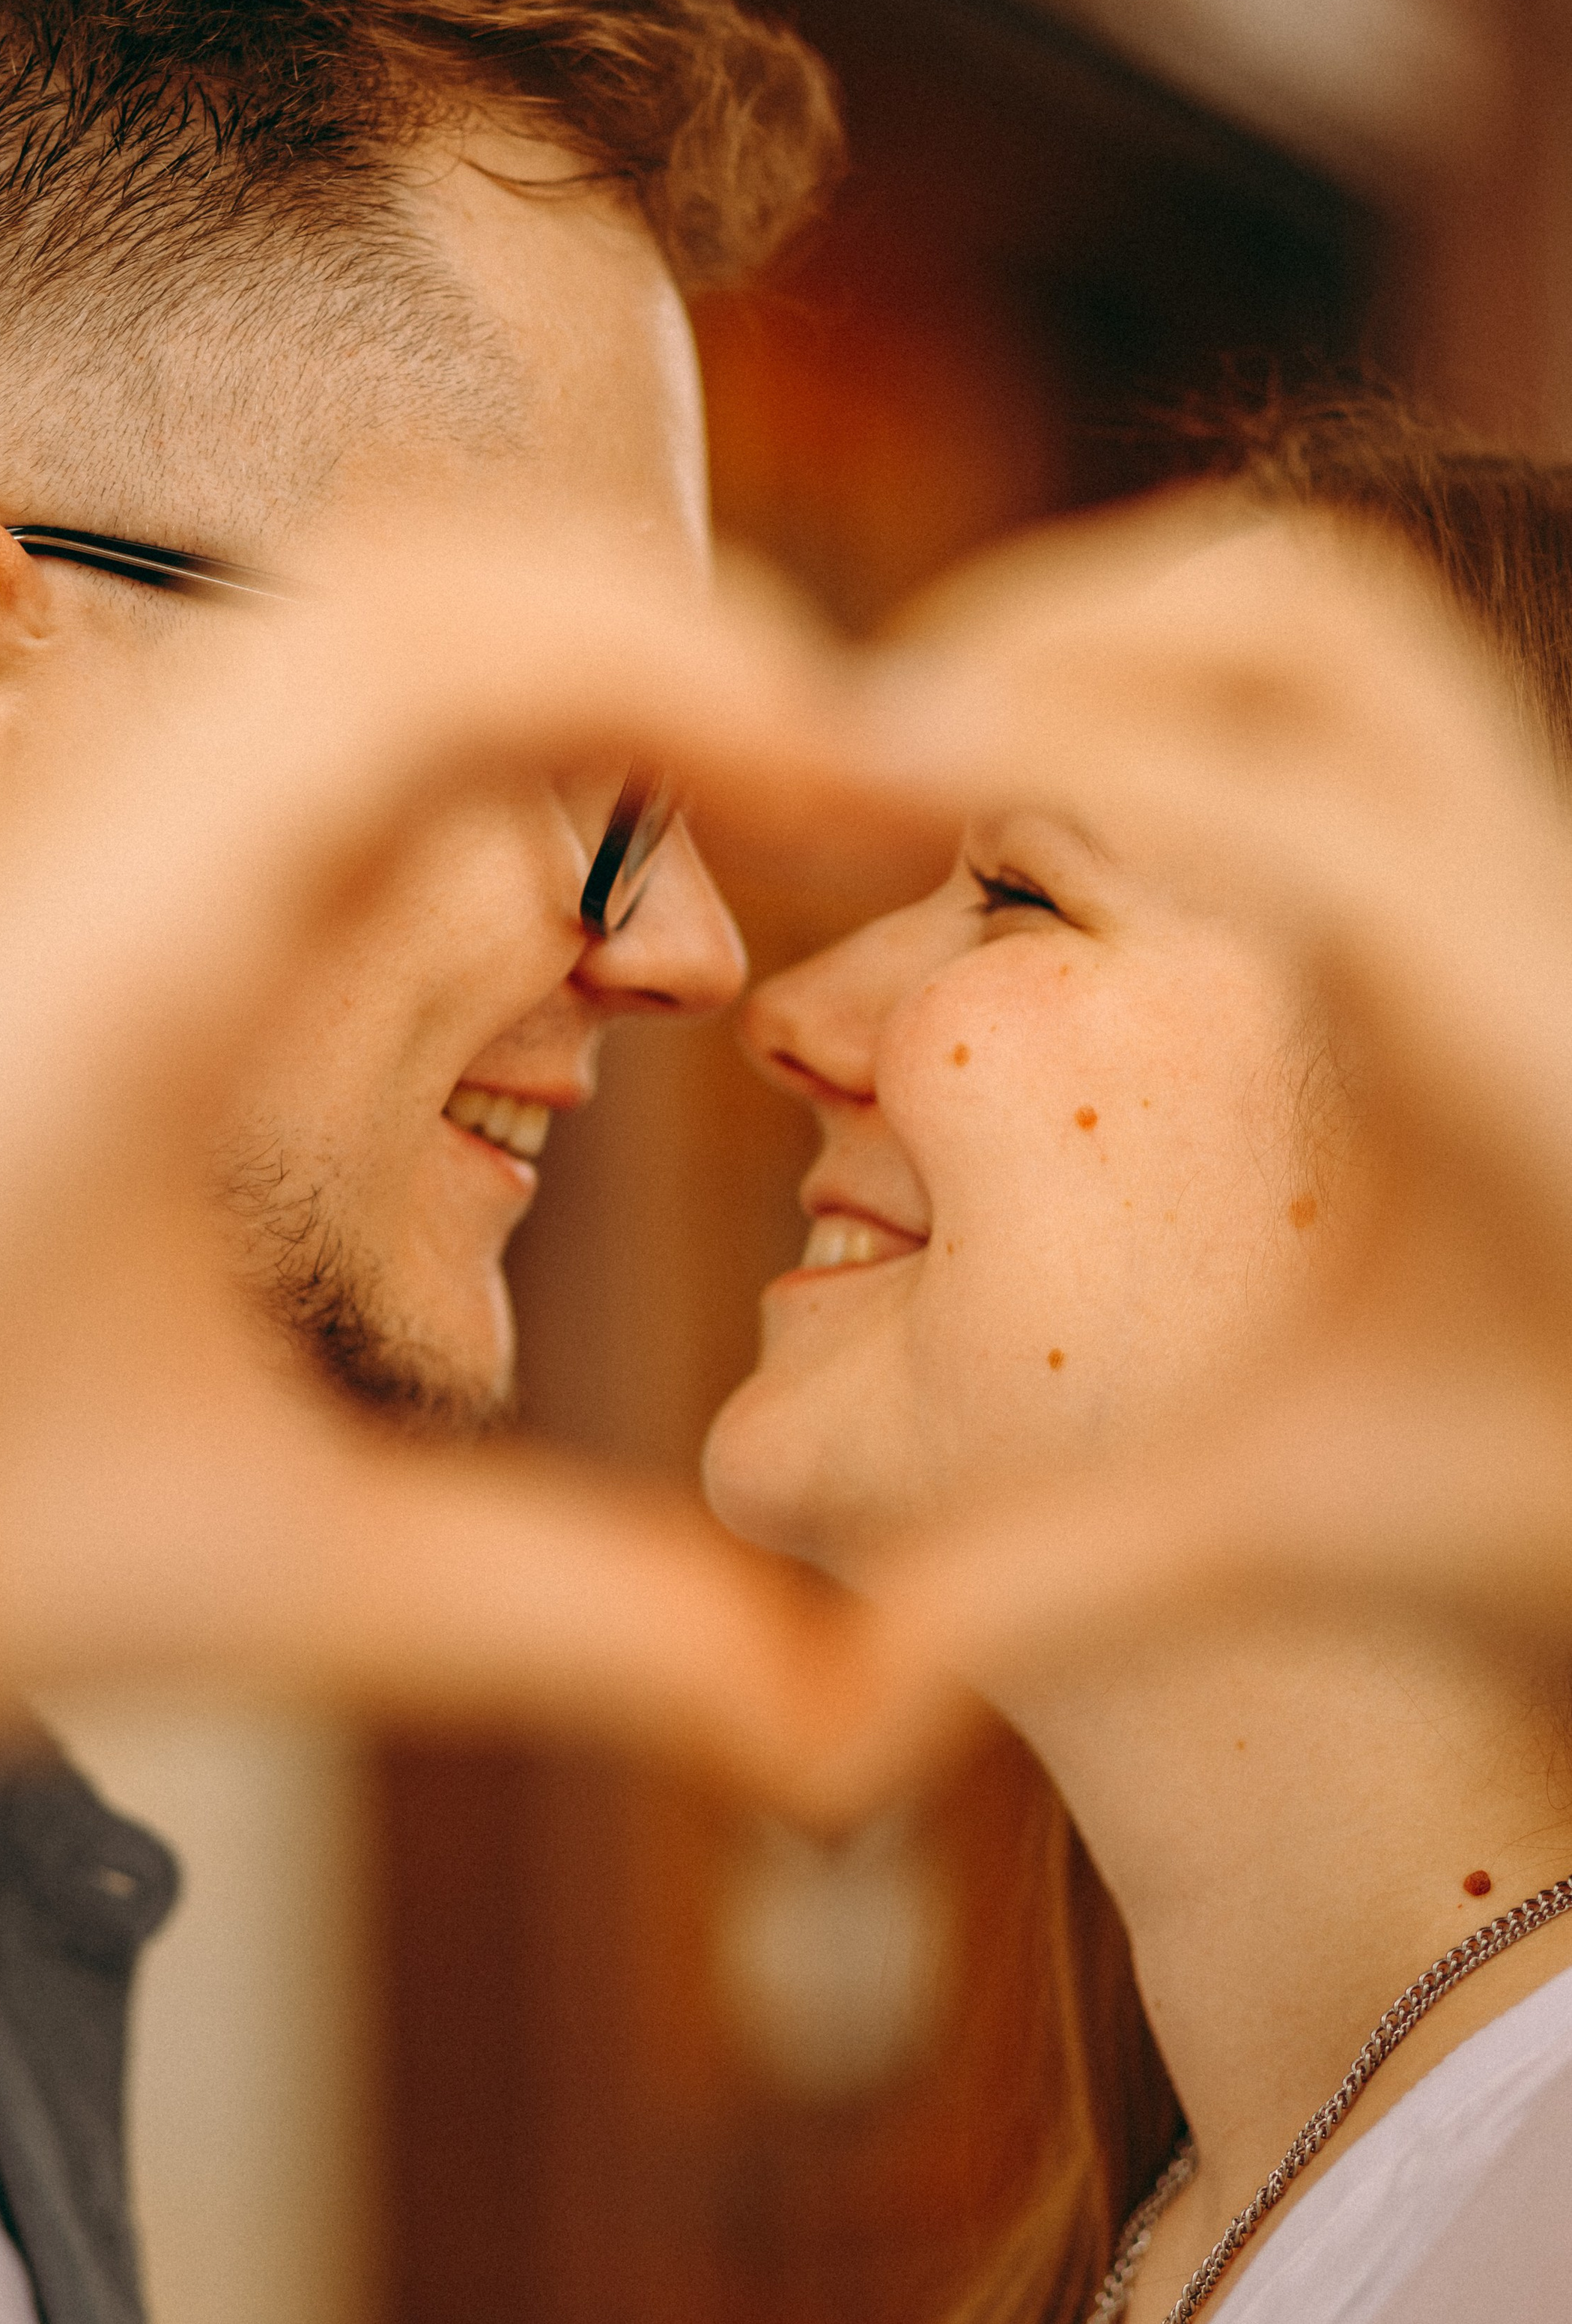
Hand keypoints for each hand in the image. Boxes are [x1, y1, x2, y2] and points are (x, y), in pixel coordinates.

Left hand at [0, 504, 954, 1817]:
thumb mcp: (245, 1579)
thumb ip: (567, 1622)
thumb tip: (862, 1713)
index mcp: (136, 938)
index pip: (447, 651)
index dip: (703, 673)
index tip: (887, 799)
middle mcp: (95, 827)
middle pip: (431, 571)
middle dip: (683, 637)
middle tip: (864, 799)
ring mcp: (66, 826)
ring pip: (356, 606)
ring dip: (579, 650)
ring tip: (748, 798)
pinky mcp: (59, 873)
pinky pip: (293, 696)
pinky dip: (473, 704)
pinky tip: (548, 849)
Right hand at [858, 497, 1571, 1682]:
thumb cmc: (1549, 1480)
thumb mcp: (1310, 1521)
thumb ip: (1053, 1585)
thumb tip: (825, 1705)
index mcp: (1475, 1020)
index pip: (1243, 785)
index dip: (1018, 732)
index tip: (838, 750)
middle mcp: (1516, 896)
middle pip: (1300, 618)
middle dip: (1065, 622)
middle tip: (882, 725)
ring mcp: (1524, 861)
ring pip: (1337, 626)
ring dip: (1131, 628)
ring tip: (958, 734)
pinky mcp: (1506, 871)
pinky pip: (1349, 692)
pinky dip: (1192, 683)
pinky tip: (1076, 813)